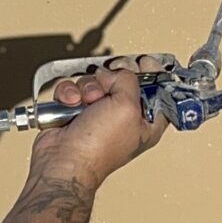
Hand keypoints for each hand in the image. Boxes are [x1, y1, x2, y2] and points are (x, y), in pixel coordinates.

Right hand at [28, 57, 167, 192]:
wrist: (63, 160)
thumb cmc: (98, 147)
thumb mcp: (127, 106)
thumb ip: (128, 80)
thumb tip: (114, 73)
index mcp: (146, 122)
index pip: (158, 92)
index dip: (154, 74)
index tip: (145, 62)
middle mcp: (123, 118)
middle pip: (124, 80)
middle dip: (114, 76)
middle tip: (111, 79)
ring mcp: (98, 114)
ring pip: (96, 81)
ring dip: (89, 87)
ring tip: (88, 102)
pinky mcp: (75, 111)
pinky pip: (74, 88)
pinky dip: (70, 93)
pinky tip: (72, 104)